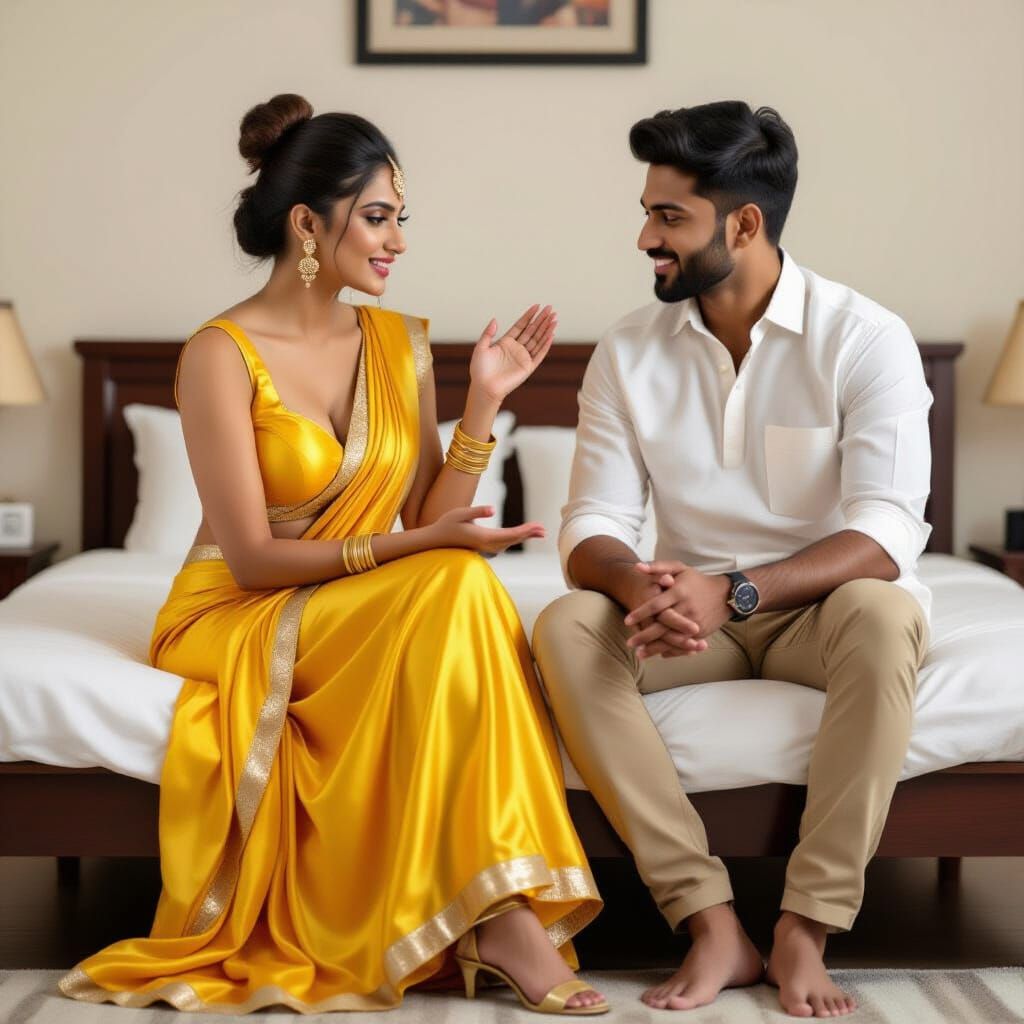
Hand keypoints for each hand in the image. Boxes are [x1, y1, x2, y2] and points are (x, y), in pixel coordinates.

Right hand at [426, 505, 544, 555]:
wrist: (435, 540)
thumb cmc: (446, 524)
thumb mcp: (460, 513)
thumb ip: (476, 511)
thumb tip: (493, 509)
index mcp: (484, 537)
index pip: (511, 535)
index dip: (526, 531)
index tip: (539, 527)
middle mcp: (487, 545)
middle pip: (513, 540)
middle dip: (529, 534)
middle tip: (544, 530)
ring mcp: (485, 548)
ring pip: (509, 543)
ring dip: (522, 537)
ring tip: (537, 532)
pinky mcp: (482, 548)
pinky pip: (503, 545)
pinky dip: (513, 540)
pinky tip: (518, 536)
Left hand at [469, 305, 556, 402]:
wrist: (484, 387)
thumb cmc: (480, 370)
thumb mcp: (481, 348)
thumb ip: (488, 333)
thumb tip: (495, 320)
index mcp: (506, 342)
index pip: (520, 326)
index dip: (528, 316)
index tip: (537, 306)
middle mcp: (516, 348)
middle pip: (532, 330)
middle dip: (541, 320)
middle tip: (550, 308)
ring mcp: (523, 357)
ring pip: (538, 340)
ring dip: (546, 329)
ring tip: (554, 318)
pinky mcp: (528, 367)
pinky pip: (539, 354)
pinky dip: (546, 345)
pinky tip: (551, 335)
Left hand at [623, 561, 731, 659]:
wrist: (726, 594)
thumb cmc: (697, 580)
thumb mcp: (679, 568)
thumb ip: (658, 567)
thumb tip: (637, 566)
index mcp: (679, 592)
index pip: (656, 604)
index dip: (641, 613)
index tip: (627, 621)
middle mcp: (687, 608)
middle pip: (662, 625)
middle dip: (645, 636)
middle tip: (629, 643)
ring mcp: (695, 623)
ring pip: (672, 639)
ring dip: (655, 648)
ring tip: (639, 654)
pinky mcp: (702, 633)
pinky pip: (684, 645)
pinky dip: (671, 651)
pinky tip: (658, 655)